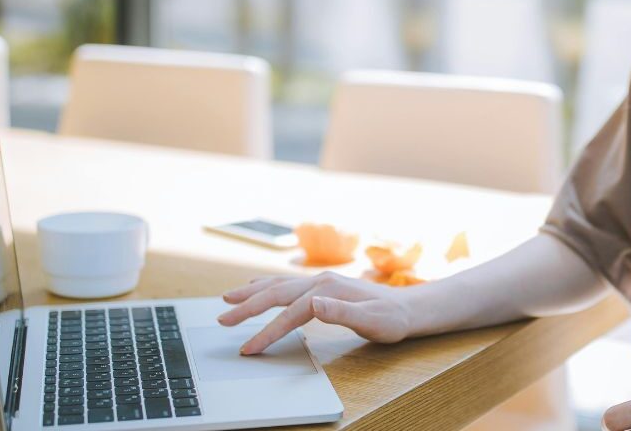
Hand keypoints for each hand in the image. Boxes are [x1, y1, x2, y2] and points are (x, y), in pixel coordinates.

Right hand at [218, 271, 412, 353]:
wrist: (407, 308)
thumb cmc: (391, 319)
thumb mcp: (372, 320)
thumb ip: (342, 312)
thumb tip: (313, 303)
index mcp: (328, 289)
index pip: (290, 313)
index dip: (268, 331)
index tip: (250, 348)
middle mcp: (320, 281)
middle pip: (275, 293)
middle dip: (247, 307)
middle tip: (222, 320)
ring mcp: (319, 281)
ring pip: (277, 285)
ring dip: (251, 293)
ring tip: (227, 300)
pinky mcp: (321, 285)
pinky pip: (286, 284)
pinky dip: (265, 286)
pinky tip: (255, 287)